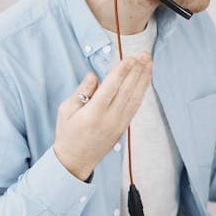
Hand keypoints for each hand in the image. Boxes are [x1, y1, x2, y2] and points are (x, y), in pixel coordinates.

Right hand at [53, 53, 152, 180]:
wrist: (76, 161)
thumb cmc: (68, 133)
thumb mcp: (66, 110)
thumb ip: (81, 92)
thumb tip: (94, 76)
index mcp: (94, 113)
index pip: (112, 87)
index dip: (123, 71)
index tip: (131, 58)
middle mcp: (110, 118)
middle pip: (128, 90)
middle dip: (138, 71)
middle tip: (145, 55)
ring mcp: (119, 124)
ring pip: (135, 97)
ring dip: (144, 79)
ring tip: (149, 63)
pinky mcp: (124, 127)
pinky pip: (135, 106)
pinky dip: (142, 92)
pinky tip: (145, 80)